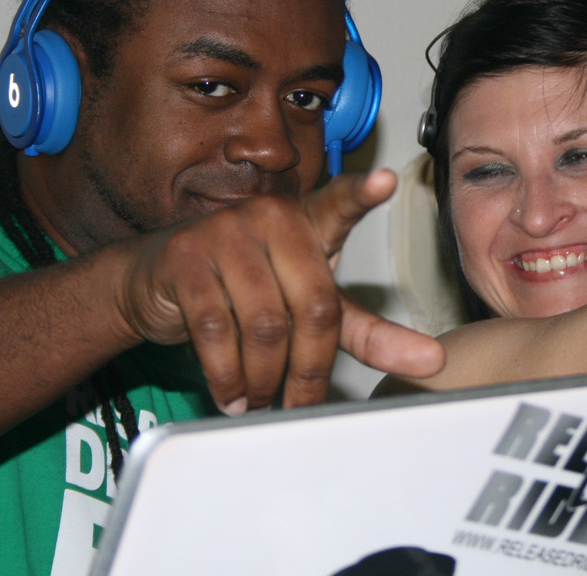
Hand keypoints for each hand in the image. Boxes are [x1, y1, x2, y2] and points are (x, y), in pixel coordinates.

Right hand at [115, 169, 443, 412]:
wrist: (156, 281)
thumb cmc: (244, 288)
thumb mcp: (308, 304)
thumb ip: (366, 330)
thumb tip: (431, 360)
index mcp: (310, 221)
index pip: (342, 203)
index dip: (364, 194)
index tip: (386, 181)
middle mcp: (272, 216)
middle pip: (314, 304)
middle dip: (310, 370)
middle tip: (299, 405)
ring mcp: (226, 231)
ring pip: (266, 324)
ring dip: (264, 379)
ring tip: (259, 402)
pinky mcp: (185, 256)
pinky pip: (217, 330)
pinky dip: (227, 375)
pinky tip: (230, 393)